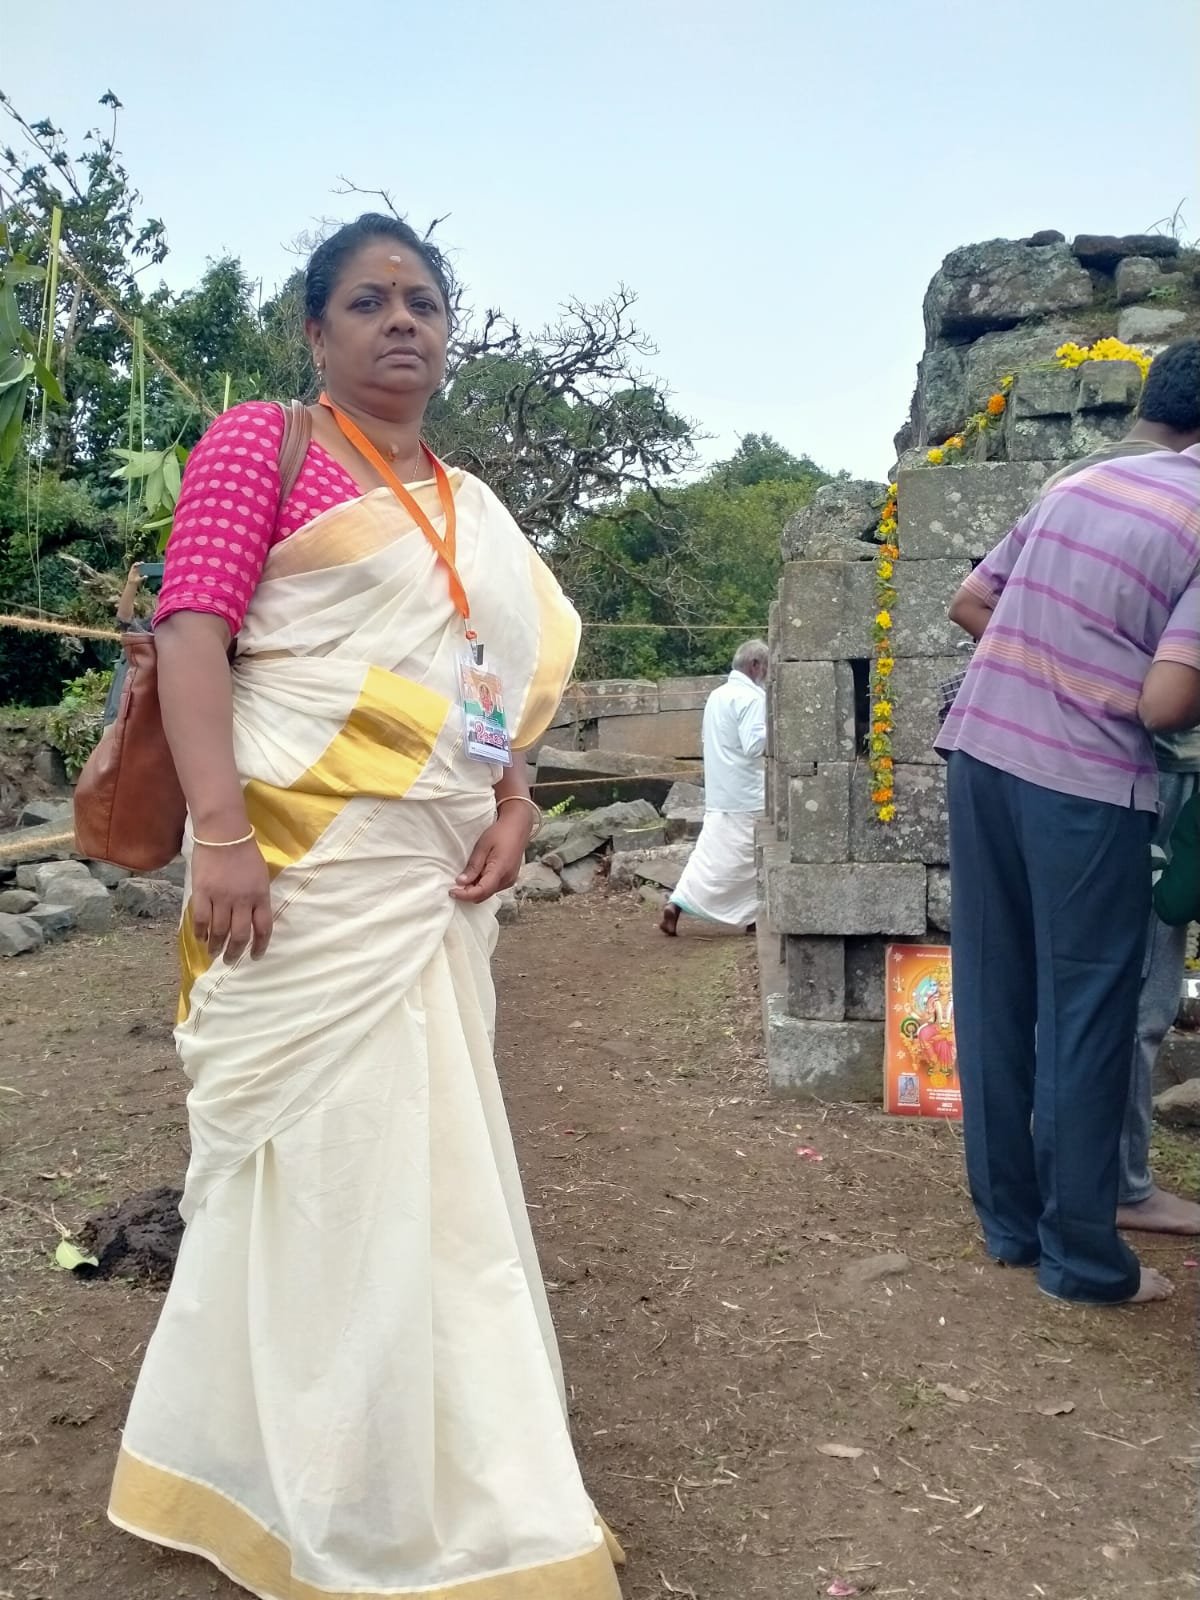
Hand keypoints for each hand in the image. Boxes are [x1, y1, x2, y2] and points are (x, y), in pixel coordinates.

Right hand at [190, 838, 273, 961]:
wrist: (223, 833)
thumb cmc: (245, 852)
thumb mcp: (261, 875)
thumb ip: (258, 896)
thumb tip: (253, 918)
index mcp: (261, 895)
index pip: (264, 928)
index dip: (260, 946)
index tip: (255, 956)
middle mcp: (243, 900)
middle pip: (240, 935)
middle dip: (235, 952)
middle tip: (230, 960)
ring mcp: (222, 897)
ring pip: (219, 931)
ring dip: (216, 946)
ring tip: (213, 953)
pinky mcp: (202, 893)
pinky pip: (200, 919)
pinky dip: (200, 932)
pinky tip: (200, 938)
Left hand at [450, 808, 529, 903]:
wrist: (517, 827)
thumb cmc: (501, 833)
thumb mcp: (482, 846)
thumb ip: (473, 866)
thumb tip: (461, 882)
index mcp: (500, 870)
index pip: (481, 891)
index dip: (464, 895)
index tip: (452, 892)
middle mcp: (507, 879)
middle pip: (484, 895)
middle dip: (468, 893)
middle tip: (455, 885)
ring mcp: (510, 880)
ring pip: (488, 893)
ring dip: (475, 889)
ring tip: (466, 877)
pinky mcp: (509, 879)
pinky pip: (493, 888)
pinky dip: (483, 885)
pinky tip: (477, 875)